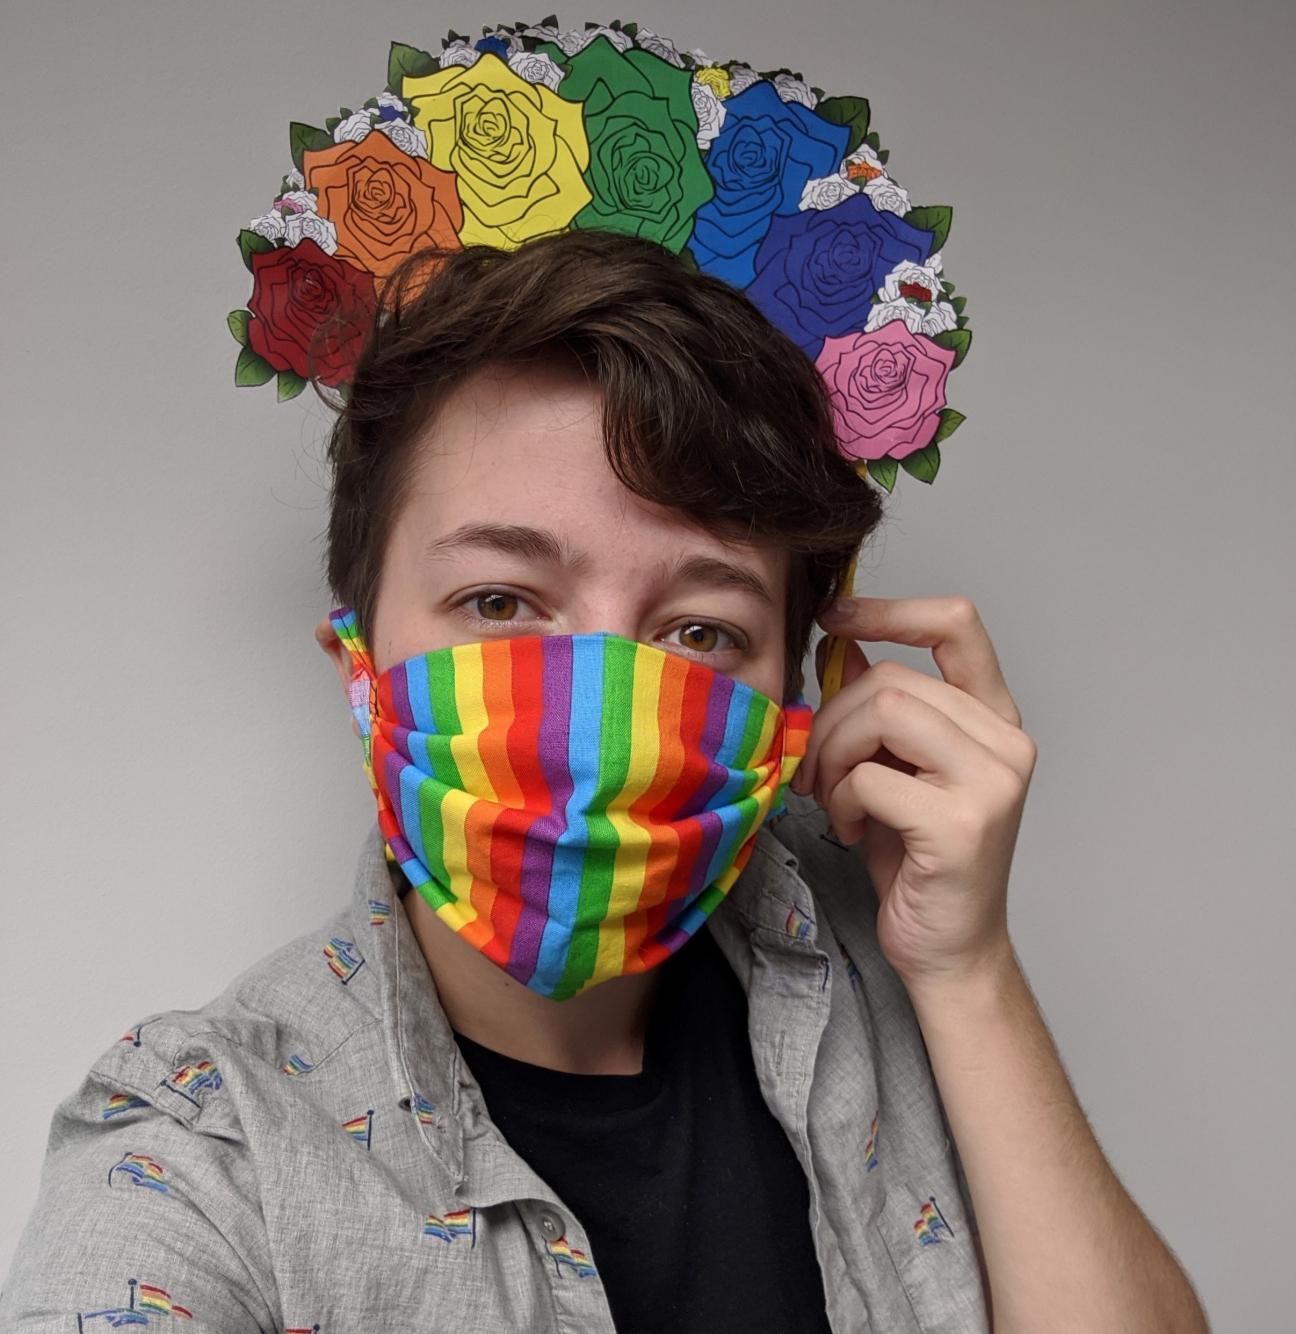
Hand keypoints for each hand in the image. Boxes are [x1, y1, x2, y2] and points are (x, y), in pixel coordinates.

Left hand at [790, 596, 1036, 993]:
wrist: (949, 950)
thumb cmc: (918, 861)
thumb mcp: (895, 769)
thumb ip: (883, 708)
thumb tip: (845, 647)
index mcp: (994, 719)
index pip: (956, 624)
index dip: (890, 610)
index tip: (835, 619)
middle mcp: (1006, 742)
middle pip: (894, 679)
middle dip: (833, 719)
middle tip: (817, 768)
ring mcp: (992, 782)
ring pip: (883, 711)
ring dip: (835, 756)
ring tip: (834, 799)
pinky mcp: (963, 824)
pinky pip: (870, 777)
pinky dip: (841, 801)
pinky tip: (853, 829)